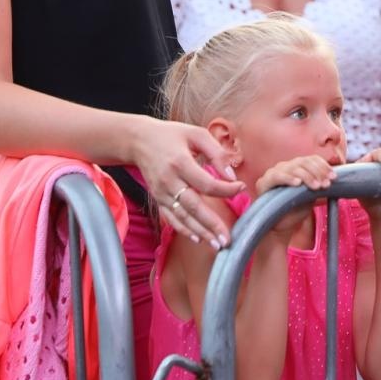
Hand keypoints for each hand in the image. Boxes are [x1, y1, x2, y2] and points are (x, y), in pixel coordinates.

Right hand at [131, 118, 244, 249]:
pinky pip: (171, 218)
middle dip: (212, 224)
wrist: (139, 141)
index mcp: (180, 162)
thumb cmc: (172, 135)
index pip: (206, 183)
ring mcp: (162, 192)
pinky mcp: (158, 199)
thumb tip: (231, 176)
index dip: (226, 189)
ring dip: (201, 232)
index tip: (241, 187)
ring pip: (183, 216)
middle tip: (228, 238)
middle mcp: (169, 180)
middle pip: (194, 206)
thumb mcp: (196, 134)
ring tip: (217, 244)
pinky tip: (197, 239)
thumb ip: (216, 153)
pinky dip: (184, 230)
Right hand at [257, 155, 335, 241]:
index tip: (334, 178)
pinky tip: (298, 183)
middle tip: (326, 184)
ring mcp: (274, 173)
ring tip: (317, 186)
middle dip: (318, 172)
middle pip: (304, 162)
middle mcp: (286, 167)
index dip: (324, 166)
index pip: (311, 159)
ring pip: (293, 167)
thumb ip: (319, 185)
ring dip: (307, 176)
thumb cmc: (295, 210)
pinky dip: (288, 178)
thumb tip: (334, 178)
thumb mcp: (311, 196)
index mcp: (298, 168)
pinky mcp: (263, 182)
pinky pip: (277, 176)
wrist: (279, 227)